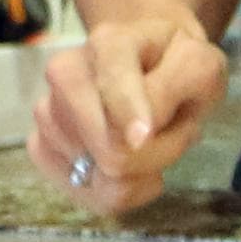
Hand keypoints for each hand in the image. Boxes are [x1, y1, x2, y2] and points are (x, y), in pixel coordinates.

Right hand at [27, 11, 226, 215]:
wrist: (152, 58)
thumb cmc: (176, 63)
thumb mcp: (198, 65)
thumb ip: (171, 90)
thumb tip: (135, 139)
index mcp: (107, 44)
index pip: (113, 92)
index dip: (135, 121)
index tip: (148, 136)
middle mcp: (65, 75)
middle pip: (111, 152)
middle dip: (158, 152)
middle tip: (175, 128)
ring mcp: (48, 113)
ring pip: (104, 179)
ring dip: (143, 169)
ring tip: (150, 137)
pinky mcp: (42, 149)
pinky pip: (92, 197)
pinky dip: (123, 191)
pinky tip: (132, 163)